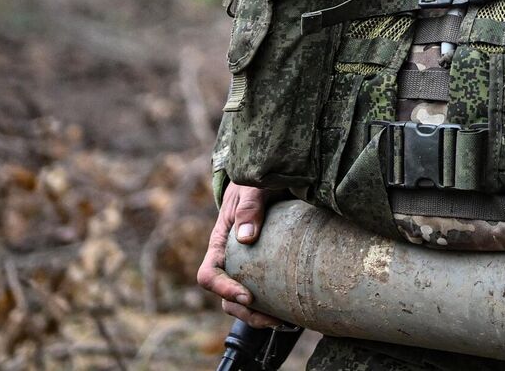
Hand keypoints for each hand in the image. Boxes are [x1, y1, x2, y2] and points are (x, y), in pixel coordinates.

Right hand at [196, 181, 285, 327]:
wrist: (267, 179)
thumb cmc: (256, 182)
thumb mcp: (252, 188)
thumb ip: (250, 207)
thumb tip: (246, 238)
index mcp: (220, 244)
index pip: (209, 276)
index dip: (224, 290)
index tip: (248, 296)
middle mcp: (229, 260)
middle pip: (226, 299)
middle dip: (247, 314)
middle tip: (275, 320)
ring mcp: (245, 267)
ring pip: (243, 303)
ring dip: (260, 317)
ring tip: (286, 323)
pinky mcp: (263, 269)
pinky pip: (264, 294)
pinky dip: (275, 307)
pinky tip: (295, 312)